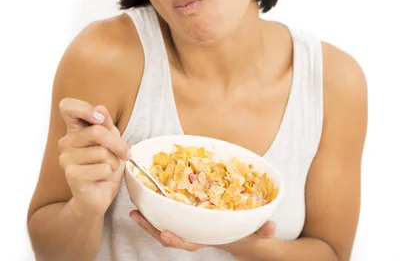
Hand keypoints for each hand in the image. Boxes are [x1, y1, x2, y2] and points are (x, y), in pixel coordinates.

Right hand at [58, 97, 130, 217]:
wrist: (98, 196)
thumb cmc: (104, 165)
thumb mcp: (112, 141)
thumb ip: (107, 125)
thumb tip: (101, 108)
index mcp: (74, 129)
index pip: (67, 107)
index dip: (84, 108)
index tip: (100, 118)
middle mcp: (66, 142)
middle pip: (97, 131)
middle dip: (117, 143)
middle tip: (125, 153)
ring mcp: (66, 159)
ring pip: (102, 152)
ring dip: (115, 161)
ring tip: (109, 168)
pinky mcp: (72, 176)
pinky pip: (103, 168)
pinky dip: (111, 172)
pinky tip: (103, 178)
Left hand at [129, 209, 275, 256]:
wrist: (242, 237)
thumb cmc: (245, 234)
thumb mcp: (255, 233)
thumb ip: (263, 230)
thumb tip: (271, 224)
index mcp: (206, 238)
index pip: (189, 243)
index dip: (176, 240)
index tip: (165, 235)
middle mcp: (193, 233)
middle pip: (168, 234)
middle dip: (151, 228)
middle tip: (136, 216)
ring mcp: (187, 225)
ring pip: (164, 224)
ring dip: (148, 219)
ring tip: (133, 209)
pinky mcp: (185, 215)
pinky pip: (168, 213)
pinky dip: (157, 208)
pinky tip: (146, 198)